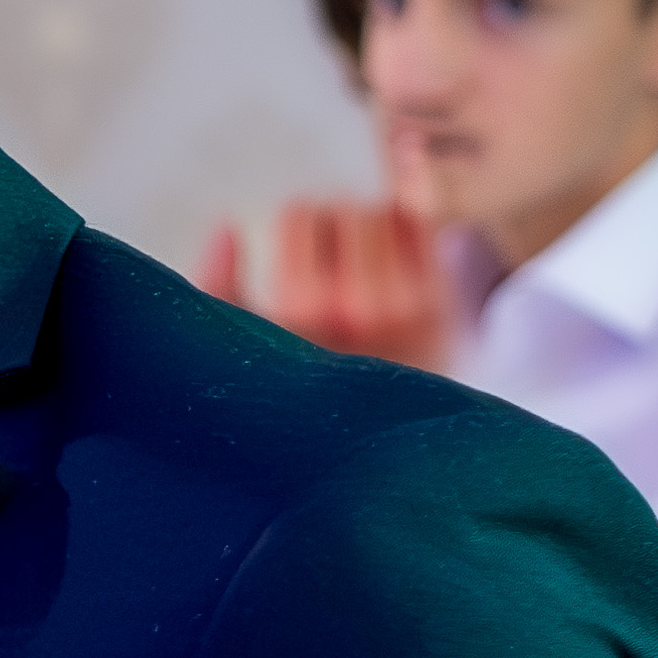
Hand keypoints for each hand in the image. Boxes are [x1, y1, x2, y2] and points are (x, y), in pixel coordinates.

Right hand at [200, 200, 450, 372]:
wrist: (380, 447)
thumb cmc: (301, 392)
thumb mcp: (238, 351)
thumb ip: (217, 289)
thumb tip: (226, 229)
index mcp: (296, 311)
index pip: (299, 217)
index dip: (298, 224)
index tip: (301, 243)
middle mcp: (353, 306)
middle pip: (343, 210)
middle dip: (334, 222)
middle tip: (334, 249)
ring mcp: (404, 304)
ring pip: (382, 214)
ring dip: (369, 224)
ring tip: (363, 255)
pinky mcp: (440, 304)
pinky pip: (420, 225)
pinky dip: (405, 223)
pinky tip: (393, 251)